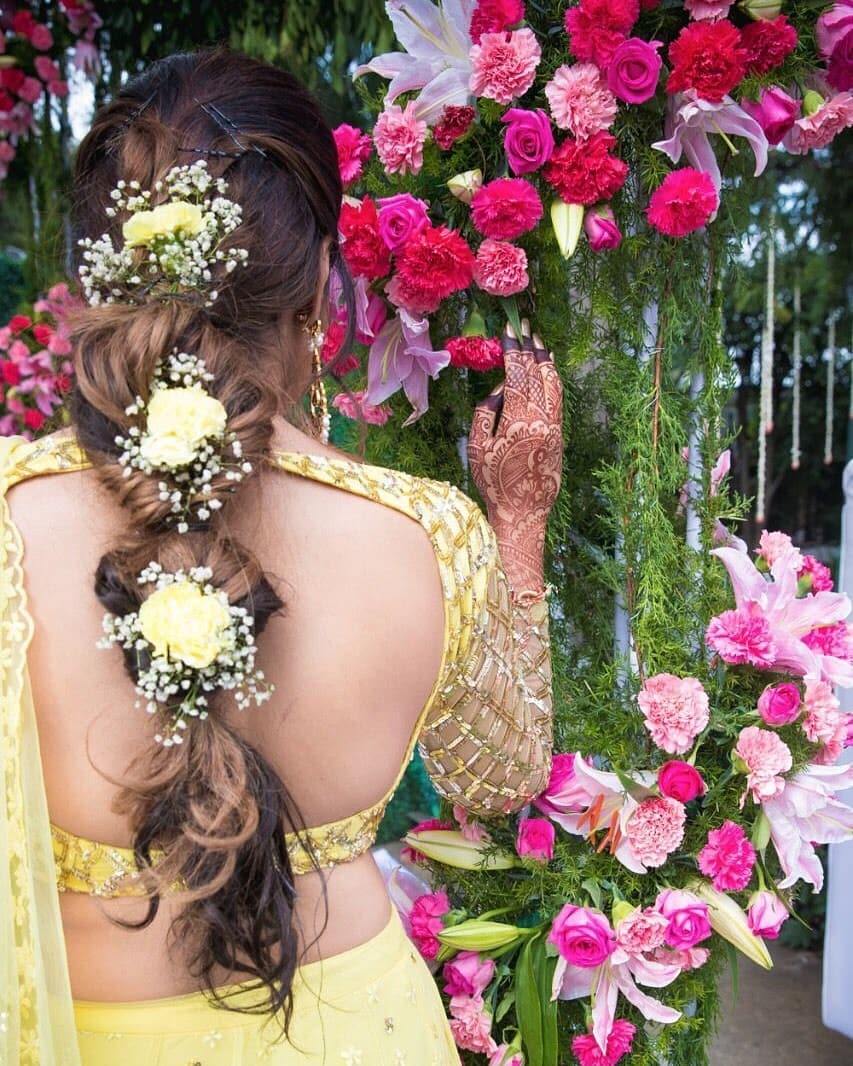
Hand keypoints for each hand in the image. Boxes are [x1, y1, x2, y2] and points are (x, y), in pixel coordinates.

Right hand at [468, 321, 562, 592]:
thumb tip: (499, 389)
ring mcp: (554, 427)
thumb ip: (485, 412)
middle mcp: (541, 419)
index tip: (510, 330)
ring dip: (545, 360)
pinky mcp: (560, 435)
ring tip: (539, 342)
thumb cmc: (493, 482)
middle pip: (537, 374)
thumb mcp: (477, 447)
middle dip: (530, 348)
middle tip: (525, 326)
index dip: (513, 349)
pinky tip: (549, 370)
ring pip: (553, 384)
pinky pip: (558, 399)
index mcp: (517, 420)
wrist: (522, 511)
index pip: (517, 374)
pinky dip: (553, 380)